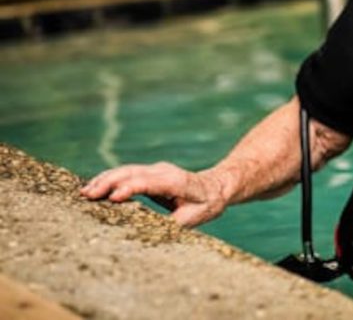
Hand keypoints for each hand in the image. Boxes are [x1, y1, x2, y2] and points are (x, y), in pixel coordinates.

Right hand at [80, 162, 229, 227]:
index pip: (148, 182)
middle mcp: (164, 171)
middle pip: (132, 173)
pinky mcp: (151, 172)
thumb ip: (173, 223)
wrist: (217, 187)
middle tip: (88, 195)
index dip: (130, 188)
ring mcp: (157, 170)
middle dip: (109, 182)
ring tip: (85, 191)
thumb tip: (151, 232)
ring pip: (127, 170)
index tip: (112, 198)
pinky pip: (128, 173)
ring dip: (105, 179)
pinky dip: (110, 178)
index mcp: (175, 181)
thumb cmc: (206, 204)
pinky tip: (95, 186)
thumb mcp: (194, 218)